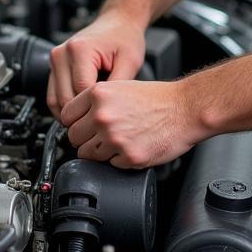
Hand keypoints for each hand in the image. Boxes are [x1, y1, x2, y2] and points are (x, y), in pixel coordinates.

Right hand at [46, 9, 146, 121]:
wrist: (117, 23)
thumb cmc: (124, 38)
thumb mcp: (130, 61)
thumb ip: (118, 86)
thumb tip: (108, 110)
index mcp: (79, 50)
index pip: (80, 92)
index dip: (94, 108)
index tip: (108, 115)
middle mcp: (62, 54)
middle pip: (64, 99)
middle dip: (82, 114)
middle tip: (100, 122)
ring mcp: (55, 59)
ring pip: (54, 101)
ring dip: (70, 113)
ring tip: (90, 117)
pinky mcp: (54, 66)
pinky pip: (53, 95)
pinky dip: (65, 106)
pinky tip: (82, 110)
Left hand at [60, 79, 200, 168]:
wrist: (185, 109)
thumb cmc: (157, 98)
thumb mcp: (120, 86)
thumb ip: (96, 101)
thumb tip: (77, 117)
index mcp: (98, 95)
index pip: (66, 115)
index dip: (75, 121)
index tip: (83, 124)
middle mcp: (102, 116)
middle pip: (74, 137)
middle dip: (85, 138)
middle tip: (101, 135)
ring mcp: (114, 138)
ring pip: (88, 155)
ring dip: (99, 152)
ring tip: (117, 141)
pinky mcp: (128, 157)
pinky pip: (110, 165)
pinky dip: (119, 160)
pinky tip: (131, 146)